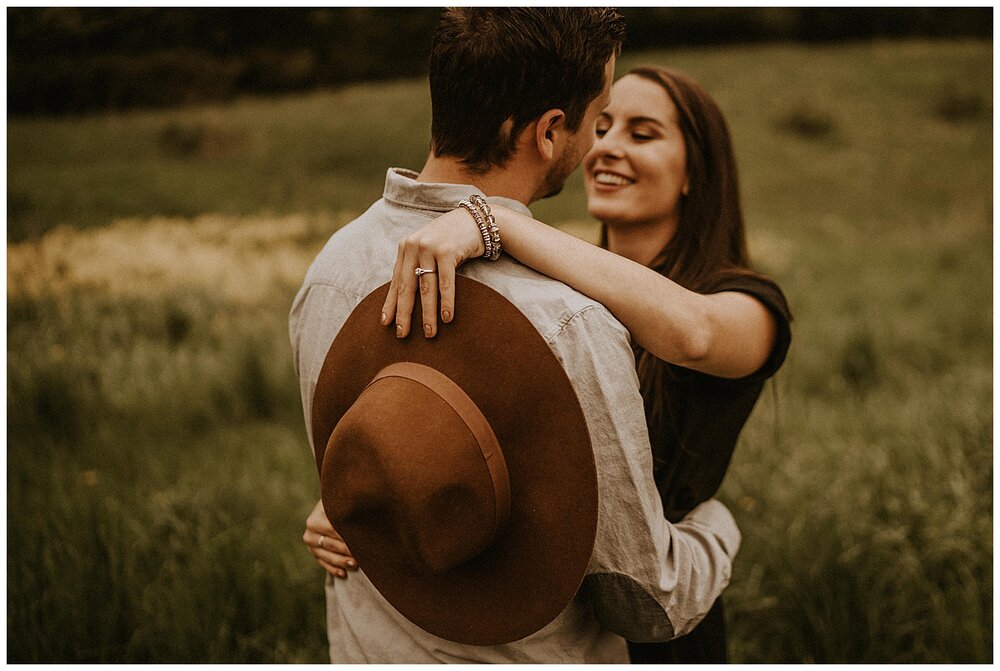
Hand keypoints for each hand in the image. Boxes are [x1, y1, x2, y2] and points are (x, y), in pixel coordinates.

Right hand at [303, 498, 356, 578]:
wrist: (333, 508)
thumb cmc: (344, 504)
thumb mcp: (345, 503)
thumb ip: (351, 507)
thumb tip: (366, 511)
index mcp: (318, 515)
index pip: (334, 528)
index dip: (348, 535)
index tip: (363, 541)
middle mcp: (311, 529)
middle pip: (330, 543)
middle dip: (346, 550)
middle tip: (361, 555)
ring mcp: (311, 541)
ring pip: (326, 555)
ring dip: (341, 562)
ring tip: (354, 565)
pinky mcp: (313, 552)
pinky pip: (323, 563)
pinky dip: (333, 569)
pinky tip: (343, 574)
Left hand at [380, 206, 484, 337]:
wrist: (475, 220)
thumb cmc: (451, 240)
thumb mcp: (428, 249)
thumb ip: (417, 266)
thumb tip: (407, 299)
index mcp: (406, 248)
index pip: (396, 281)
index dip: (391, 303)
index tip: (386, 323)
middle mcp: (414, 247)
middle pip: (407, 287)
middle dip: (405, 313)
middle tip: (402, 334)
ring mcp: (430, 248)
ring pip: (426, 288)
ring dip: (427, 313)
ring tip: (429, 333)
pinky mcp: (447, 251)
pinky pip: (445, 283)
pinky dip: (446, 302)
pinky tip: (447, 318)